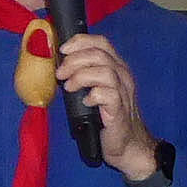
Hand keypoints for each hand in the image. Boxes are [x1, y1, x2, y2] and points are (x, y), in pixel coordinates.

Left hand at [55, 29, 157, 181]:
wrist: (128, 144)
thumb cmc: (107, 118)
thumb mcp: (96, 91)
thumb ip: (84, 76)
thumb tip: (59, 67)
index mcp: (116, 68)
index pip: (102, 43)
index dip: (81, 41)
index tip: (62, 49)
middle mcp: (122, 76)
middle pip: (100, 54)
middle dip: (75, 60)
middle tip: (60, 74)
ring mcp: (123, 92)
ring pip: (105, 71)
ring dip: (81, 76)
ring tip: (69, 87)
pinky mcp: (119, 110)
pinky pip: (108, 95)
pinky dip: (93, 95)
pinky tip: (85, 102)